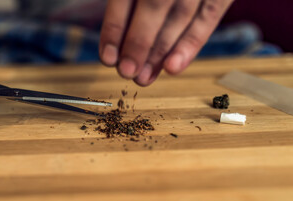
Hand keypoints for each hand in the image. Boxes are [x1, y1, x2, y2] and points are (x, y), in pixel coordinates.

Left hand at [99, 0, 232, 85]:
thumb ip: (130, 2)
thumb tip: (118, 41)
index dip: (114, 28)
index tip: (108, 58)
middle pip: (153, 6)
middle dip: (138, 44)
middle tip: (126, 72)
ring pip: (180, 16)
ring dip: (160, 51)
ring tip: (144, 78)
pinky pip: (207, 18)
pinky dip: (191, 44)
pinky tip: (173, 67)